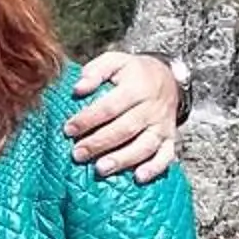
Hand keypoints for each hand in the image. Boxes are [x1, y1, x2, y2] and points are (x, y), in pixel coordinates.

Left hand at [68, 53, 185, 181]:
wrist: (167, 77)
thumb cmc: (133, 72)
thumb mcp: (115, 61)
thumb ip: (95, 70)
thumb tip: (78, 89)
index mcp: (137, 87)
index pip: (110, 106)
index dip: (88, 119)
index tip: (68, 130)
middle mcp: (152, 108)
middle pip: (125, 128)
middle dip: (99, 143)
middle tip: (77, 154)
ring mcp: (162, 125)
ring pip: (144, 145)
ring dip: (122, 159)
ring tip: (100, 169)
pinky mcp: (170, 138)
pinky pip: (166, 156)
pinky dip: (154, 168)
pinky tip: (138, 178)